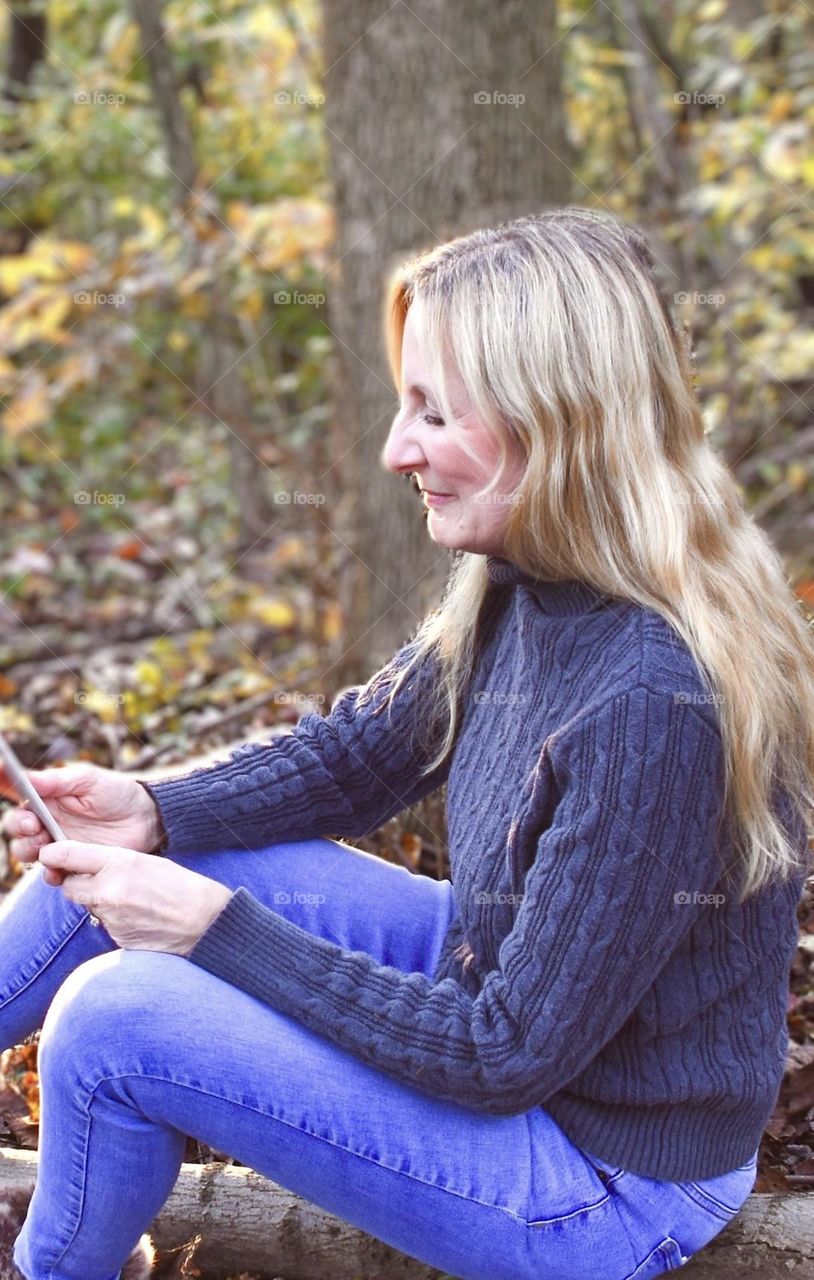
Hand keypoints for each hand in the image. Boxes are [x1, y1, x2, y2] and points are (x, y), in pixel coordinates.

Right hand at [1, 763, 164, 885]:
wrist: (147, 819)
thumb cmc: (118, 793)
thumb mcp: (88, 780)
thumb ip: (56, 781)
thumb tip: (25, 776)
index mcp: (48, 800)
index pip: (20, 805)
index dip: (14, 810)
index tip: (26, 814)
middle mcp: (47, 823)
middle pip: (17, 831)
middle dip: (20, 831)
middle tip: (36, 828)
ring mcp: (58, 845)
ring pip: (27, 852)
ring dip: (29, 851)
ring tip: (46, 847)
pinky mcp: (72, 864)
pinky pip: (51, 873)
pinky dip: (50, 873)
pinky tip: (57, 871)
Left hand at [38, 840, 232, 955]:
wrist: (202, 921)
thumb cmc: (178, 886)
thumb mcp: (146, 862)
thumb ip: (111, 863)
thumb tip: (78, 866)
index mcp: (120, 863)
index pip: (69, 855)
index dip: (55, 855)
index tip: (50, 854)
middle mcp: (110, 889)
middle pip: (70, 886)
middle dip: (79, 884)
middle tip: (100, 882)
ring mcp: (111, 916)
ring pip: (87, 906)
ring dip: (98, 903)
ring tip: (131, 901)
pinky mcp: (115, 936)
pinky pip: (103, 924)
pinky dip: (114, 920)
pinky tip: (137, 917)